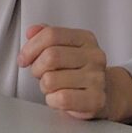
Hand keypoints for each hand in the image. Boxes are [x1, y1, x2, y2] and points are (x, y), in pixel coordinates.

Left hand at [17, 24, 131, 121]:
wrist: (107, 94)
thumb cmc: (79, 71)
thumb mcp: (64, 48)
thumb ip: (46, 37)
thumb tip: (31, 31)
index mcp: (85, 39)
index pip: (51, 34)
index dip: (31, 47)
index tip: (24, 58)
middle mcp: (94, 56)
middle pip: (50, 56)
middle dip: (37, 68)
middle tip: (39, 74)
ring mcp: (97, 78)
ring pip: (51, 80)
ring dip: (44, 87)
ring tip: (54, 87)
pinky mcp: (96, 99)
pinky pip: (61, 99)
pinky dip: (52, 100)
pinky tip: (58, 98)